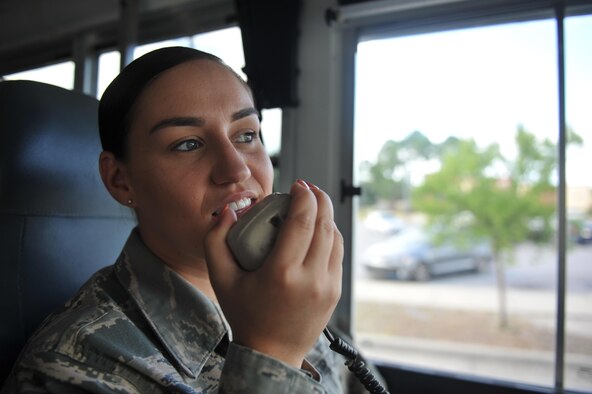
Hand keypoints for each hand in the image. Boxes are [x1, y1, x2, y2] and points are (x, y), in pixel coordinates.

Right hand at [204, 179, 342, 366]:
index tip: (298, 185)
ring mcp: (327, 286)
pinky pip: (338, 254)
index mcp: (283, 273)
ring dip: (327, 216)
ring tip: (314, 204)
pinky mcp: (335, 291)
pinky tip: (319, 228)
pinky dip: (331, 235)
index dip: (304, 197)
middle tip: (308, 188)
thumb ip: (215, 241)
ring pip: (335, 238)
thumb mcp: (220, 279)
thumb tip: (228, 211)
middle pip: (325, 224)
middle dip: (320, 199)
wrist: (271, 354)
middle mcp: (311, 278)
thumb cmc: (245, 316)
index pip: (303, 221)